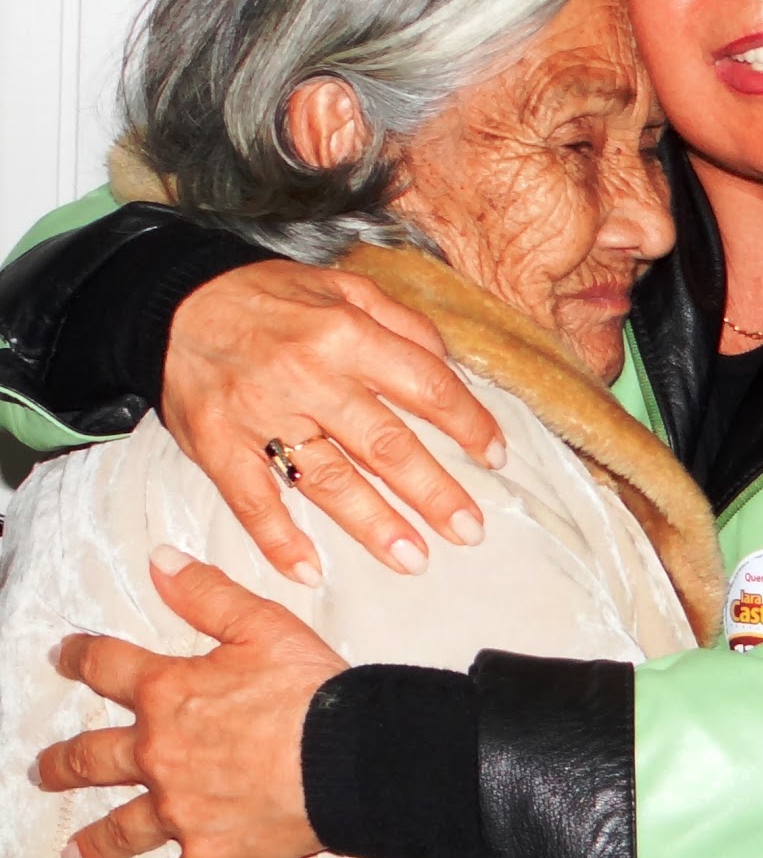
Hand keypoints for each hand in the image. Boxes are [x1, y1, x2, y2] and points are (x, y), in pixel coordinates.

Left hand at [33, 547, 342, 857]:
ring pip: (125, 829)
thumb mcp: (260, 623)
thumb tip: (160, 561)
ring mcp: (181, 812)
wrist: (347, 758)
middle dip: (64, 764)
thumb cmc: (309, 688)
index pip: (109, 668)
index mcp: (169, 694)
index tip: (63, 656)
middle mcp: (160, 756)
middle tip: (43, 771)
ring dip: (97, 840)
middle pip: (96, 760)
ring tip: (75, 852)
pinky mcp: (212, 857)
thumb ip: (205, 593)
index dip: (81, 658)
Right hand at [163, 260, 506, 580]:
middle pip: (385, 444)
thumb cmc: (268, 297)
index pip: (425, 385)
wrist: (171, 302)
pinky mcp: (216, 445)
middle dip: (434, 492)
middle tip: (470, 529)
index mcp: (345, 333)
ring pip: (327, 479)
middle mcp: (308, 376)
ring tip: (414, 559)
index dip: (467, 424)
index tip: (495, 456)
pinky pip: (252, 500)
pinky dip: (279, 539)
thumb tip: (449, 368)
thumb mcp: (341, 287)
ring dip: (374, 525)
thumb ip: (401, 324)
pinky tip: (310, 571)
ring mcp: (260, 415)